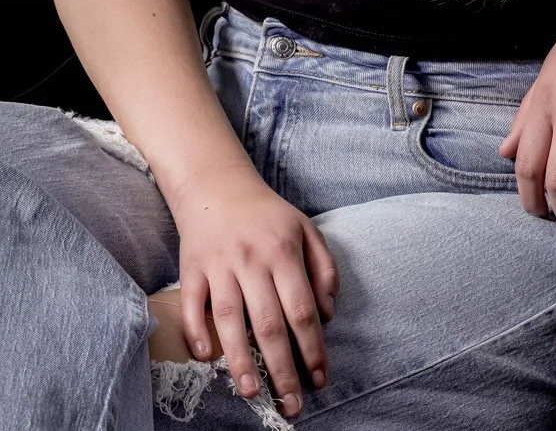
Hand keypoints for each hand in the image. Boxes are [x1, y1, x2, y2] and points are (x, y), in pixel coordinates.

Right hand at [169, 161, 338, 418]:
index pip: (302, 310)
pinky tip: (206, 358)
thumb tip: (328, 314)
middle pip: (269, 322)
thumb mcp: (306, 229)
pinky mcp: (191, 268)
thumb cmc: (268, 215)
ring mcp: (220, 264)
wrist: (217, 186)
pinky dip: (196, 331)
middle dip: (282, 368)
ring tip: (253, 393)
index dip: (313, 348)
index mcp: (284, 251)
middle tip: (291, 404)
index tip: (319, 380)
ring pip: (230, 318)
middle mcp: (252, 260)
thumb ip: (324, 268)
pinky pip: (193, 304)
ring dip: (241, 359)